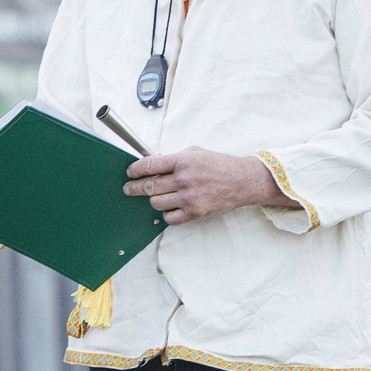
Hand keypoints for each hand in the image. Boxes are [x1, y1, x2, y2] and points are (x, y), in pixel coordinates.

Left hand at [123, 148, 291, 224]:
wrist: (242, 181)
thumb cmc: (218, 165)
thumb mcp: (195, 153)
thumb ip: (172, 157)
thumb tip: (149, 160)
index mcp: (183, 161)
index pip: (148, 165)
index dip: (134, 170)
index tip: (129, 173)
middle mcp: (184, 179)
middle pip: (148, 186)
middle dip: (134, 187)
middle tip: (128, 188)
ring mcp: (189, 198)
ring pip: (155, 203)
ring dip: (153, 199)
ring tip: (156, 195)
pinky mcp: (195, 212)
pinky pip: (169, 218)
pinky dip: (166, 213)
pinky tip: (170, 207)